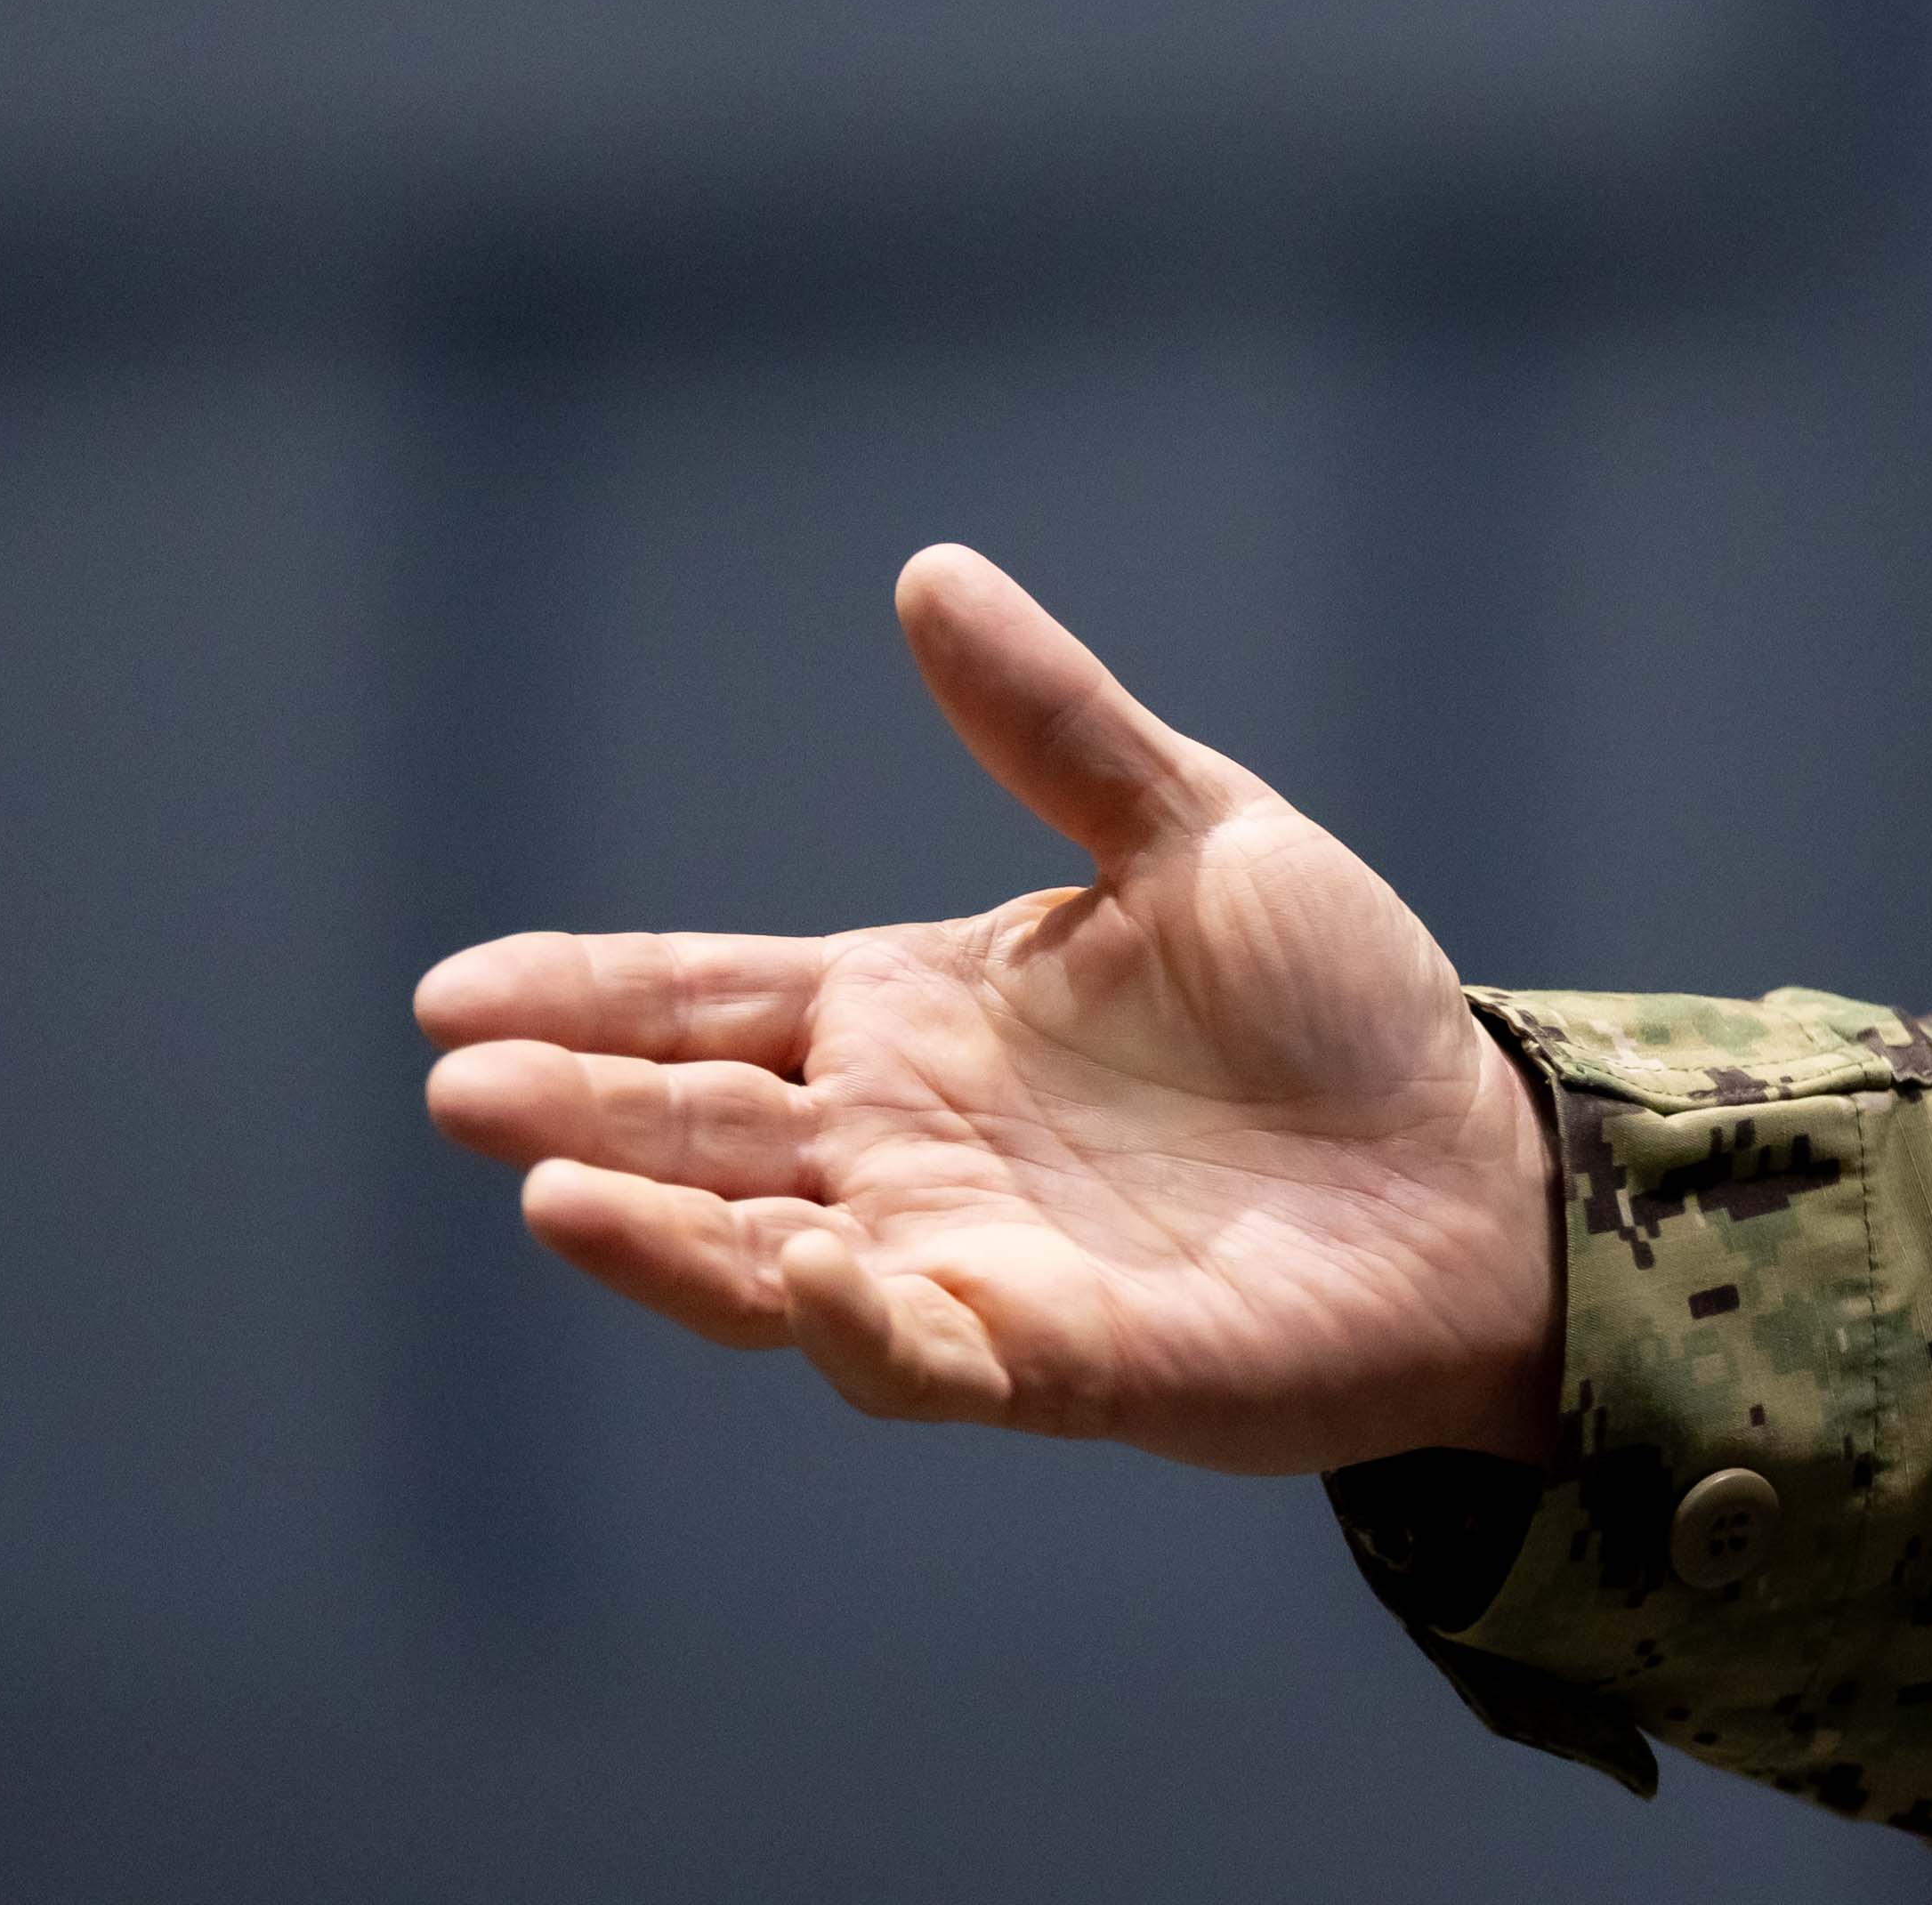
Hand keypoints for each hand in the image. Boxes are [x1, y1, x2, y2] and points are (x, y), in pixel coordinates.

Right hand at [417, 544, 1564, 1472]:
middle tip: (460, 1083)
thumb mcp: (1198, 829)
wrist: (1477, 1171)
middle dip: (574, 1112)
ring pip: (764, 1260)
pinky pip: (925, 1352)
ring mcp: (966, 1261)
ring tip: (550, 1192)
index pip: (707, 1005)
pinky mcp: (1057, 1358)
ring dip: (658, 1235)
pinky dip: (858, 1321)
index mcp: (918, 1018)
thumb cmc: (1334, 1009)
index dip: (584, 995)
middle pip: (699, 1131)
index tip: (454, 989)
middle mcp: (908, 1147)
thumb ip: (1056, 728)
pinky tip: (808, 1270)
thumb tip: (929, 572)